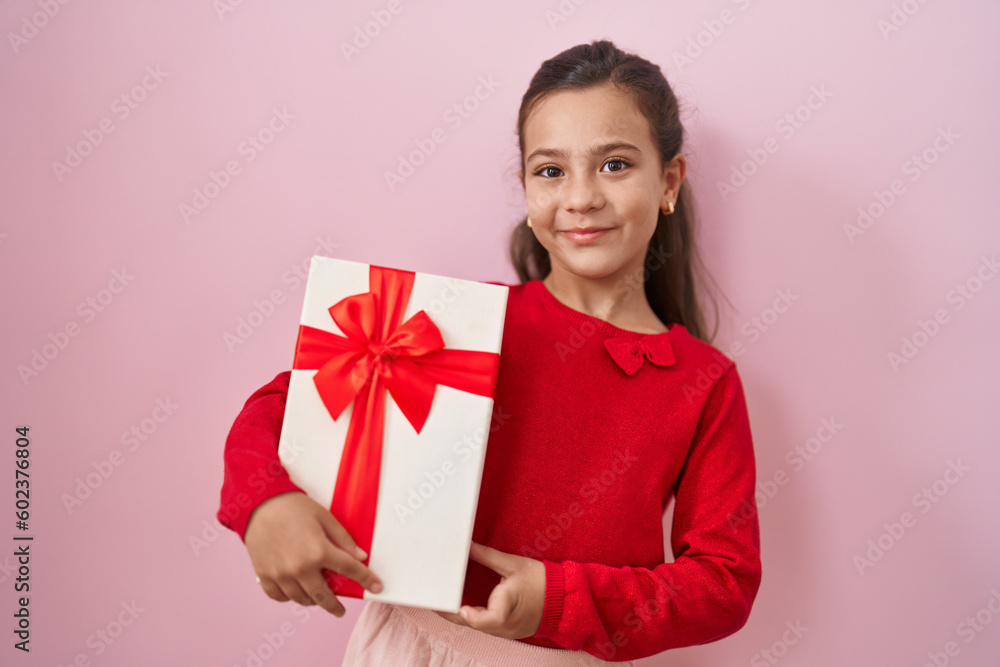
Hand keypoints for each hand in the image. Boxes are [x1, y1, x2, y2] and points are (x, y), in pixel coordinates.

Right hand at [243, 491, 382, 616]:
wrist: (260, 504)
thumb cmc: (294, 507)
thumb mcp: (325, 518)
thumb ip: (344, 540)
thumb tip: (360, 556)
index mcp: (319, 551)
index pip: (350, 570)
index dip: (366, 579)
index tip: (376, 587)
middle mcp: (300, 568)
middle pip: (324, 596)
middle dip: (335, 606)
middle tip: (340, 610)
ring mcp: (281, 575)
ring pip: (302, 599)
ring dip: (313, 601)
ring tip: (318, 597)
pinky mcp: (265, 576)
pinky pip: (279, 597)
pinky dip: (289, 597)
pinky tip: (295, 592)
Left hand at [435, 542, 544, 638]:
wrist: (564, 598)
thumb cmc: (542, 581)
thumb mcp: (514, 564)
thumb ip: (488, 556)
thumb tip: (468, 546)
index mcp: (507, 609)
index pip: (483, 619)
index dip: (468, 615)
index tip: (457, 606)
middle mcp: (505, 625)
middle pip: (474, 624)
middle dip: (453, 614)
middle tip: (435, 602)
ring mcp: (507, 631)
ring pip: (479, 628)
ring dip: (463, 617)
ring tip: (445, 603)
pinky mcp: (510, 631)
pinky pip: (488, 628)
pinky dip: (476, 619)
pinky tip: (465, 608)